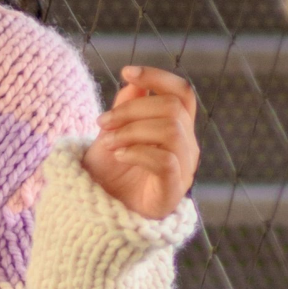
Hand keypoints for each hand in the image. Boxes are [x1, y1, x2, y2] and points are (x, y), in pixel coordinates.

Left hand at [82, 64, 198, 220]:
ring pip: (170, 130)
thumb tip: (132, 82)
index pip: (181, 92)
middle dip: (131, 110)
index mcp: (176, 128)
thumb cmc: (110, 176)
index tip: (127, 72)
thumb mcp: (111, 136)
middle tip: (102, 123)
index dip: (158, 77)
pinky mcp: (173, 190)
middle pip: (171, 108)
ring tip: (107, 142)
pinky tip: (119, 155)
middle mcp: (186, 146)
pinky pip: (165, 160)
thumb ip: (125, 110)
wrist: (101, 216)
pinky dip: (138, 152)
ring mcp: (183, 168)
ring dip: (132, 131)